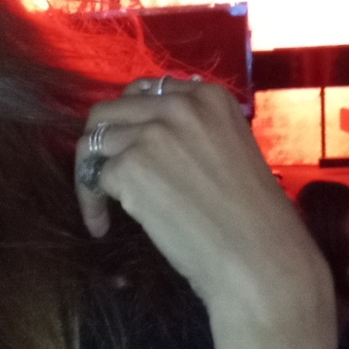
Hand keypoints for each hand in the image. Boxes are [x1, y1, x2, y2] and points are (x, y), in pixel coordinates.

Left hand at [75, 77, 336, 348]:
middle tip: (101, 176)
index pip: (144, 92)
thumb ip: (191, 133)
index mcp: (209, 97)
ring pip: (92, 142)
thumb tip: (148, 132)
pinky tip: (103, 227)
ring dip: (90, 174)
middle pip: (108, 112)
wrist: (259, 257)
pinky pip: (92, 178)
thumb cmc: (251, 218)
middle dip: (99, 145)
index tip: (127, 150)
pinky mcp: (131, 166)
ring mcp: (153, 133)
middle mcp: (179, 105)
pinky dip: (91, 204)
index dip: (128, 123)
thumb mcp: (228, 151)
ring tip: (102, 208)